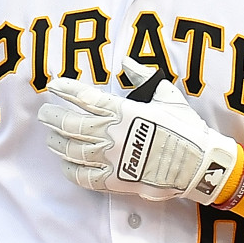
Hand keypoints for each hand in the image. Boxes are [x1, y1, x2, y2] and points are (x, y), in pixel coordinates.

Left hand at [38, 58, 240, 202]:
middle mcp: (112, 133)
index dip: (65, 89)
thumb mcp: (167, 95)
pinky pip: (84, 177)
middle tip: (44, 113)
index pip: (84, 97)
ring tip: (50, 138)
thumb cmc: (185, 127)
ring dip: (57, 143)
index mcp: (124, 111)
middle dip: (52, 117)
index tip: (52, 85)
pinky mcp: (115, 181)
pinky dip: (70, 170)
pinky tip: (65, 164)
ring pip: (72, 150)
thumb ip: (144, 77)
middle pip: (70, 124)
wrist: (199, 164)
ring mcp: (112, 158)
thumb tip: (128, 62)